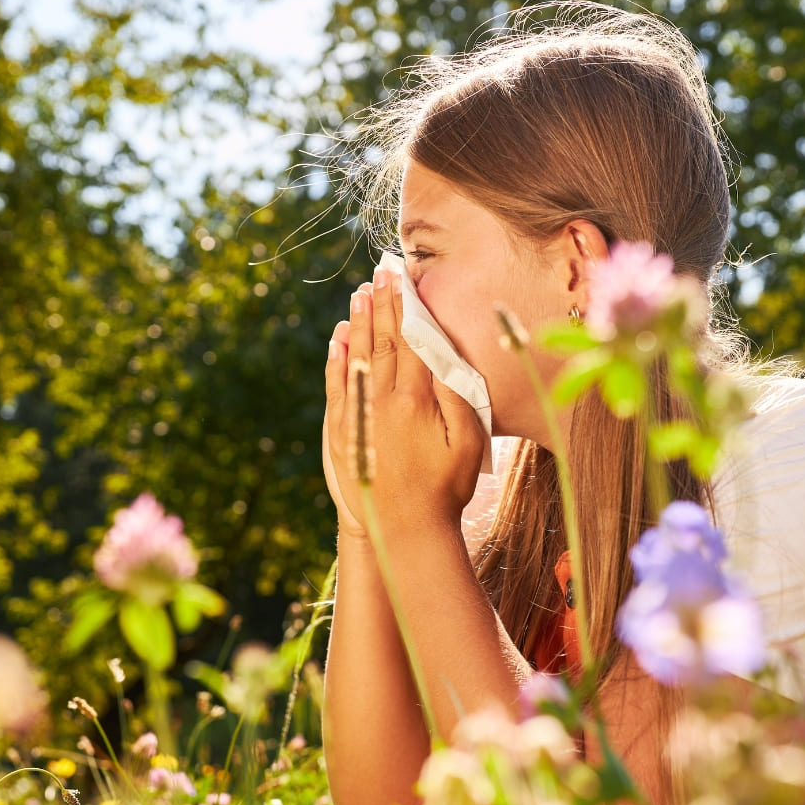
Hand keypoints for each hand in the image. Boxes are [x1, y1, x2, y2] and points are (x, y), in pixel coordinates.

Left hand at [323, 270, 486, 540]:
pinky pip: (336, 385)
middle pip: (381, 341)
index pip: (410, 340)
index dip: (407, 307)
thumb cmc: (446, 490)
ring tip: (359, 294)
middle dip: (381, 304)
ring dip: (358, 323)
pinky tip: (338, 338)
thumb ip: (456, 396)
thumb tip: (442, 355)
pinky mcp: (341, 431)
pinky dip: (336, 358)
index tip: (404, 279)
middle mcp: (381, 400)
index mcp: (415, 399)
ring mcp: (357, 415)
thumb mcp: (468, 443)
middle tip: (379, 273)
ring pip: (356, 357)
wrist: (403, 531)